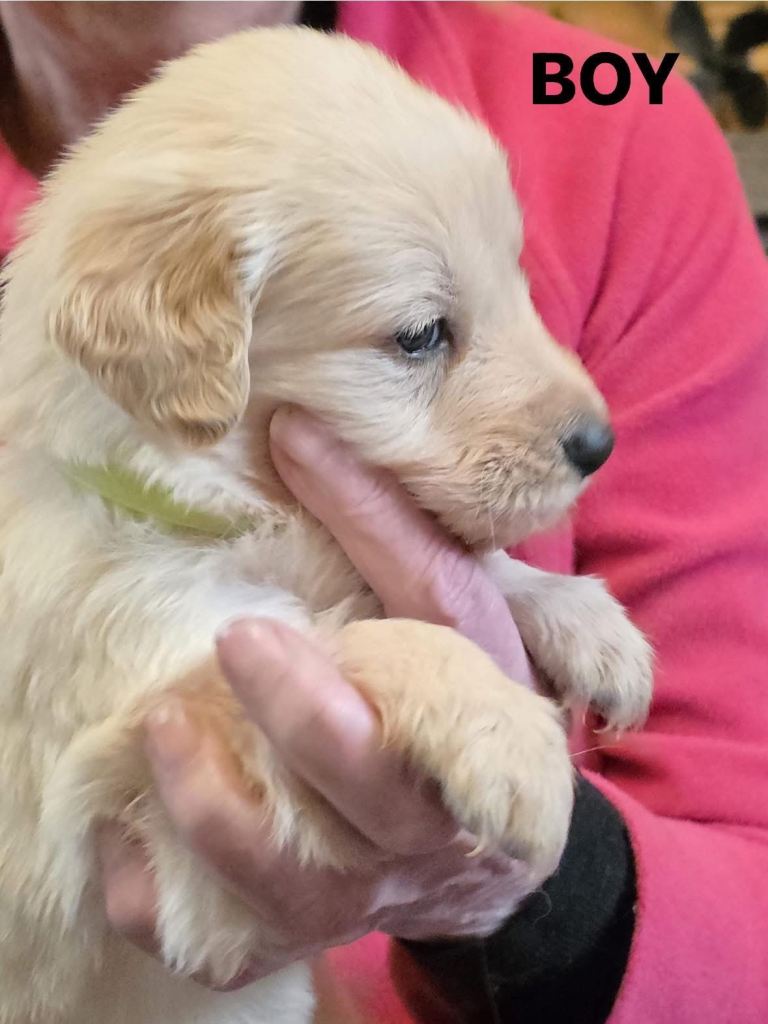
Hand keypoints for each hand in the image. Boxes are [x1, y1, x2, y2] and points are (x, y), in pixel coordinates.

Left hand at [97, 407, 537, 987]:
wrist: (484, 837)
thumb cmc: (473, 698)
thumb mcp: (455, 612)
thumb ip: (384, 528)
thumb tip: (294, 430)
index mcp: (462, 756)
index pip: (404, 716)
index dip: (322, 678)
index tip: (251, 604)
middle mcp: (407, 845)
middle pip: (340, 812)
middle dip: (279, 731)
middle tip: (226, 648)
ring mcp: (348, 901)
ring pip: (269, 889)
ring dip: (203, 815)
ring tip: (162, 732)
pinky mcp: (296, 933)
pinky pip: (217, 943)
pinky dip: (158, 901)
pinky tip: (122, 839)